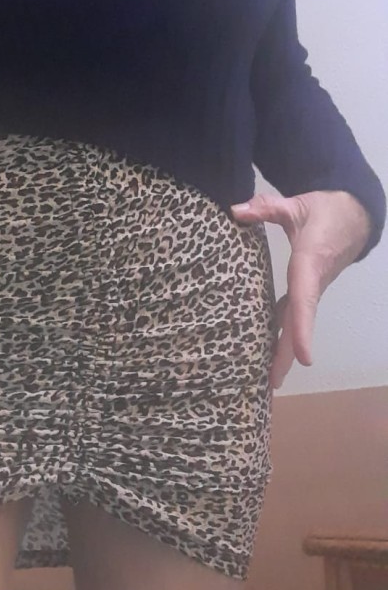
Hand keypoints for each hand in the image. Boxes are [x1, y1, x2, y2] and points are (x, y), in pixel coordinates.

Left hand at [230, 190, 371, 389]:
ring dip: (283, 349)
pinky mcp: (306, 287)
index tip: (304, 358)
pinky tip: (267, 348)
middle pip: (299, 322)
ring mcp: (310, 287)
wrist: (354, 213)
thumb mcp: (297, 205)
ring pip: (296, 321)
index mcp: (310, 263)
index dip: (303, 329)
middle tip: (273, 384)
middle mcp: (312, 282)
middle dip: (287, 354)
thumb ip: (267, 208)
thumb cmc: (326, 210)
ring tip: (268, 380)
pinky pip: (293, 313)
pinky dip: (281, 331)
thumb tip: (236, 210)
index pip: (305, 300)